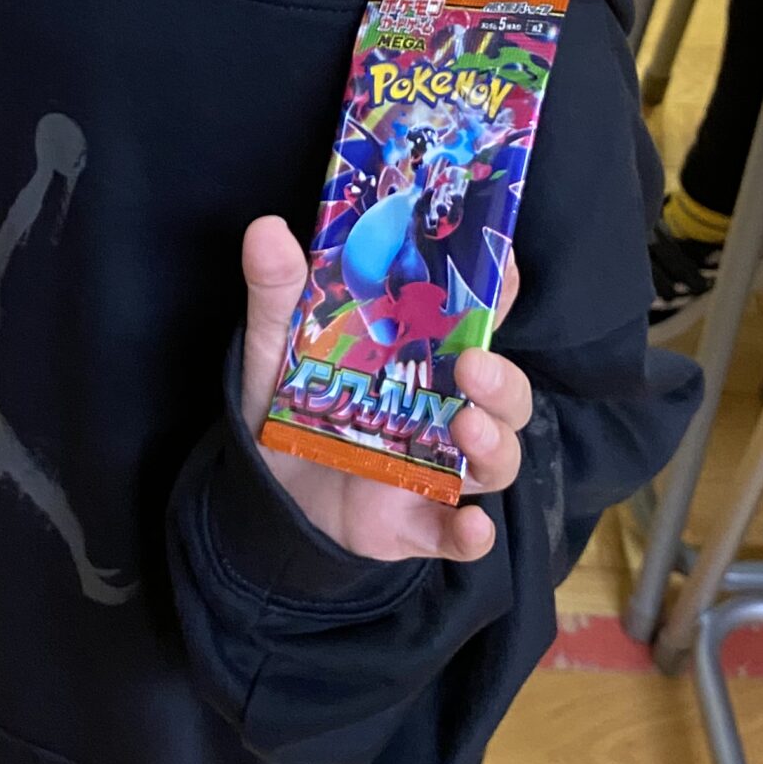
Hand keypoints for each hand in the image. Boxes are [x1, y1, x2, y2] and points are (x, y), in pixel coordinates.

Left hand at [237, 217, 529, 562]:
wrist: (261, 493)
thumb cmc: (291, 406)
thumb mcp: (276, 346)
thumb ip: (277, 291)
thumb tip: (266, 229)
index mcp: (418, 357)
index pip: (473, 318)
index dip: (497, 289)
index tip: (502, 261)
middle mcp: (442, 411)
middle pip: (501, 392)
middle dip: (501, 379)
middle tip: (473, 366)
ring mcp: (436, 470)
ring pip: (496, 459)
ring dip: (494, 444)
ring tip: (464, 429)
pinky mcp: (417, 524)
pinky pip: (458, 534)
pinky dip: (471, 534)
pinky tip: (470, 526)